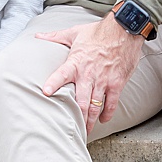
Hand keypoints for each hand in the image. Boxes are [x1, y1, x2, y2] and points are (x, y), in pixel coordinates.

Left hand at [36, 14, 145, 132]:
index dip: (53, 83)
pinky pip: (112, 102)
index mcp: (75, 62)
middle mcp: (89, 74)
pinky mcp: (117, 83)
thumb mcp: (73, 33)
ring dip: (90, 119)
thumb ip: (55, 37)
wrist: (123, 31)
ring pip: (95, 105)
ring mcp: (104, 80)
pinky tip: (103, 120)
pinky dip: (107, 113)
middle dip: (76, 116)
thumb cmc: (97, 32)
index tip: (45, 93)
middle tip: (71, 129)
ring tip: (85, 131)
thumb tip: (38, 36)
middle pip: (80, 100)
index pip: (61, 74)